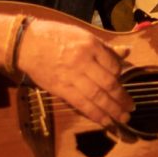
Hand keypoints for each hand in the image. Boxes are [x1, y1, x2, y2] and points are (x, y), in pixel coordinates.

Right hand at [14, 19, 132, 128]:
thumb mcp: (82, 35)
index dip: (121, 75)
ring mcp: (72, 77)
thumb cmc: (55, 36)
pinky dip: (95, 114)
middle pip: (108, 83)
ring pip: (97, 97)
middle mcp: (83, 61)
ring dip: (113, 110)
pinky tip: (106, 121)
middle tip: (131, 107)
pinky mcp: (61, 89)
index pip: (113, 65)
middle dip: (122, 98)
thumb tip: (127, 52)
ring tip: (124, 118)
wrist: (26, 43)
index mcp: (90, 45)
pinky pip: (82, 104)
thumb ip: (105, 47)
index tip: (124, 82)